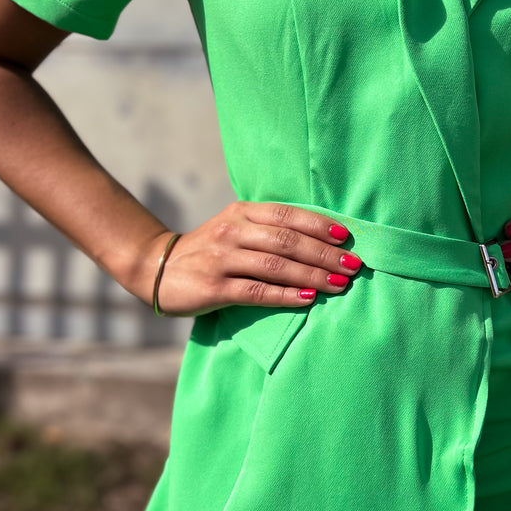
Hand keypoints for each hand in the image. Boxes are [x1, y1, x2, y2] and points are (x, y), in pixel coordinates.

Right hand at [143, 201, 362, 316]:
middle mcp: (233, 231)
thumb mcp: (236, 228)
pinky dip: (286, 295)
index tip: (346, 237)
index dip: (319, 225)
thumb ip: (269, 230)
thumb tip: (322, 240)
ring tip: (340, 283)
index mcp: (242, 211)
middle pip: (288, 241)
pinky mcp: (214, 288)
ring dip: (313, 275)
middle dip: (325, 253)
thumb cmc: (210, 250)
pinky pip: (257, 291)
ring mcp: (222, 258)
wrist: (157, 268)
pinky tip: (309, 299)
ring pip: (277, 266)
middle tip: (354, 265)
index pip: (288, 215)